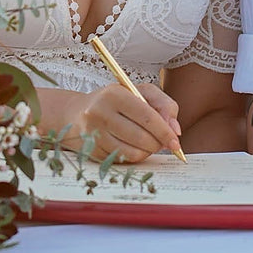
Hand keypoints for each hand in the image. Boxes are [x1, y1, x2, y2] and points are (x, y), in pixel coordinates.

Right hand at [66, 82, 182, 163]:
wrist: (77, 113)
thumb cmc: (115, 101)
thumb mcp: (140, 92)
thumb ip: (164, 105)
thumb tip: (175, 130)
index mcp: (114, 94)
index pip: (147, 117)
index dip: (165, 132)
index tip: (176, 142)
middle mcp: (100, 113)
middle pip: (141, 138)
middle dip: (158, 144)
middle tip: (162, 142)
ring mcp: (93, 134)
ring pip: (133, 153)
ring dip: (148, 152)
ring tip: (148, 143)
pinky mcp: (90, 151)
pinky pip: (122, 160)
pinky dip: (134, 156)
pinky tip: (132, 146)